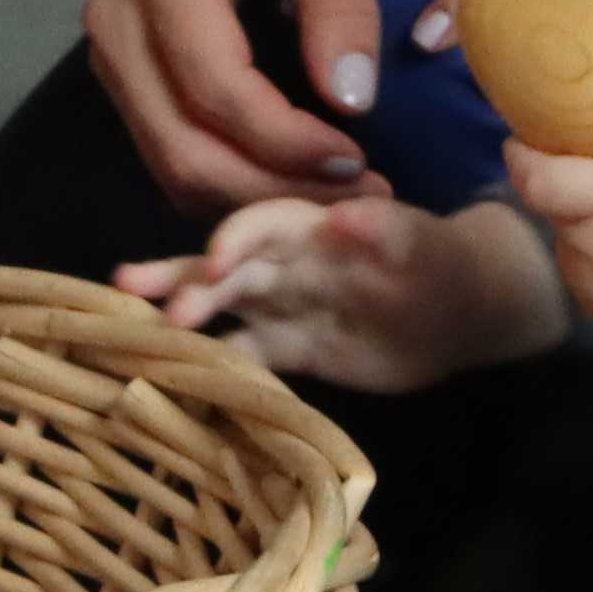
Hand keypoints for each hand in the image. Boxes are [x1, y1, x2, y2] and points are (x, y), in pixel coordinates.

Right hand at [87, 0, 387, 207]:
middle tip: (354, 197)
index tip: (362, 159)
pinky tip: (285, 172)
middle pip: (181, 149)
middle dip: (270, 190)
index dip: (290, 145)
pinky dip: (221, 174)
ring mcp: (106, 49)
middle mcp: (115, 23)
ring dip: (246, 195)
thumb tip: (354, 104)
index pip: (220, 94)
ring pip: (166, 160)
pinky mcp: (119, 65)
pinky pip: (163, 144)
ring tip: (329, 193)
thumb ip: (341, 0)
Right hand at [115, 191, 560, 392]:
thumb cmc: (441, 263)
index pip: (266, 223)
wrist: (460, 312)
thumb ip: (385, 232)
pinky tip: (174, 372)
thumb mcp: (425, 246)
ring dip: (183, 312)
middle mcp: (288, 263)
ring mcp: (285, 305)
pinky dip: (214, 359)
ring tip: (132, 320)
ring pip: (223, 306)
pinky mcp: (292, 347)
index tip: (213, 258)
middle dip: (185, 277)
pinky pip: (246, 351)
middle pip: (228, 266)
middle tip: (137, 293)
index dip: (237, 236)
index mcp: (316, 227)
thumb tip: (344, 219)